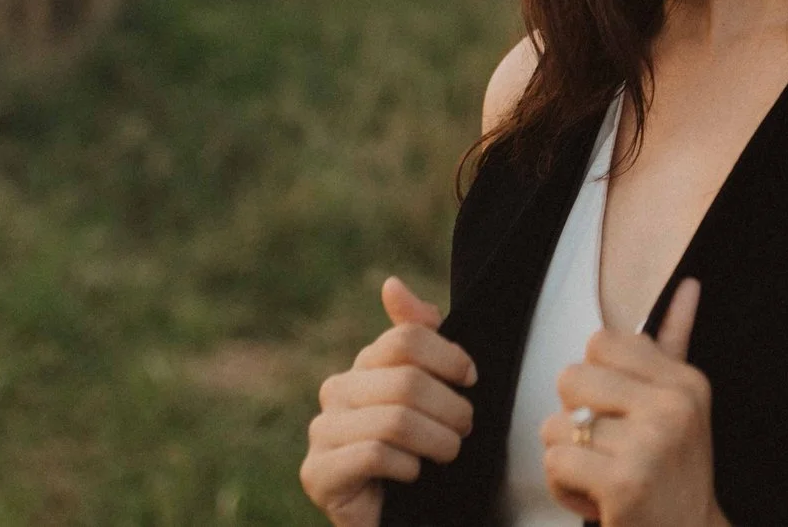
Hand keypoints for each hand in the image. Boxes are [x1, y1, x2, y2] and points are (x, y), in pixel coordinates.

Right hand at [300, 276, 477, 526]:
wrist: (397, 514)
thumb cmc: (418, 449)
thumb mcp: (428, 390)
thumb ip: (416, 337)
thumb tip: (391, 284)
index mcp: (363, 366)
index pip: (407, 338)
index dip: (449, 356)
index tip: (470, 379)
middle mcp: (335, 391)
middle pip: (406, 380)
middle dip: (450, 408)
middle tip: (464, 429)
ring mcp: (321, 433)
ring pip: (395, 420)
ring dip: (437, 440)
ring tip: (447, 453)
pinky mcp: (317, 474)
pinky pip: (373, 455)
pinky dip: (407, 467)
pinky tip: (413, 475)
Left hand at [539, 277, 728, 526]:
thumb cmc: (673, 475)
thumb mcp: (682, 406)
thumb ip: (675, 343)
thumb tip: (687, 283)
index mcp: (684, 381)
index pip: (600, 342)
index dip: (594, 379)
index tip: (619, 414)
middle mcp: (673, 406)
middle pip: (570, 377)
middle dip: (573, 419)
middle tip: (608, 451)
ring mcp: (651, 443)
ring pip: (556, 424)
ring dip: (567, 458)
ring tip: (602, 478)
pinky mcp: (625, 482)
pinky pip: (554, 460)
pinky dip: (562, 486)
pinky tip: (595, 500)